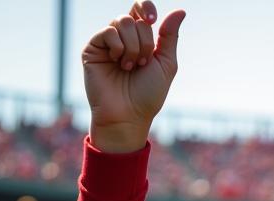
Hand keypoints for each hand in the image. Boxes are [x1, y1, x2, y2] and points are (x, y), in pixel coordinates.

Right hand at [83, 2, 184, 152]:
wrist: (128, 116)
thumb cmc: (147, 95)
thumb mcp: (165, 64)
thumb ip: (170, 36)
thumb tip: (180, 10)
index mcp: (139, 39)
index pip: (140, 9)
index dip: (146, 8)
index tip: (152, 20)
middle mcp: (122, 37)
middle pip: (135, 19)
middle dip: (144, 43)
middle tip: (141, 64)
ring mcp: (106, 42)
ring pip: (122, 22)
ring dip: (132, 47)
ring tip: (129, 67)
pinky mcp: (92, 48)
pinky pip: (108, 31)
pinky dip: (118, 47)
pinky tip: (117, 64)